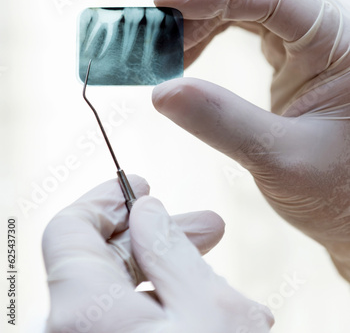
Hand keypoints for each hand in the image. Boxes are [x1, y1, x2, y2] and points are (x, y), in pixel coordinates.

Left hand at [42, 175, 272, 331]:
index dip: (107, 198)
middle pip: (100, 259)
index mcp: (80, 308)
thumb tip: (145, 211)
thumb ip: (169, 248)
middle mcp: (69, 329)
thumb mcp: (207, 306)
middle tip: (206, 225)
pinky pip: (123, 319)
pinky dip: (161, 302)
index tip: (143, 186)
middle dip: (155, 234)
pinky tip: (205, 303)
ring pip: (116, 292)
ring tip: (217, 261)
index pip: (69, 228)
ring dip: (167, 269)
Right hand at [153, 0, 349, 281]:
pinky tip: (189, 54)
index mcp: (340, 46)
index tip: (163, 2)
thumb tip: (162, 91)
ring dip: (205, 14)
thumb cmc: (337, 190)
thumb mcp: (282, 162)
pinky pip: (249, 21)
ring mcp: (310, 38)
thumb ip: (223, 124)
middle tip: (160, 28)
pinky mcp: (292, 51)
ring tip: (168, 48)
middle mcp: (329, 31)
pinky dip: (213, 30)